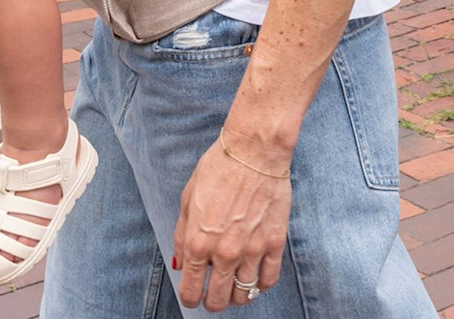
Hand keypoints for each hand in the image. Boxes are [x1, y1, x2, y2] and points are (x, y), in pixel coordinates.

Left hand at [173, 137, 289, 311]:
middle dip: (212, 301)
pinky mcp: (274, 243)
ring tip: (234, 285)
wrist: (254, 150)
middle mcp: (224, 252)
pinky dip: (261, 285)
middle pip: (218, 299)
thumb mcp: (188, 198)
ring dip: (237, 295)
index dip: (190, 298)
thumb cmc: (218, 168)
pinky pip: (268, 280)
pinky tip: (255, 277)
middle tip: (213, 295)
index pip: (191, 290)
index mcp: (198, 241)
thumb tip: (179, 263)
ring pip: (244, 295)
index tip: (193, 296)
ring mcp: (251, 250)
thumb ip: (182, 235)